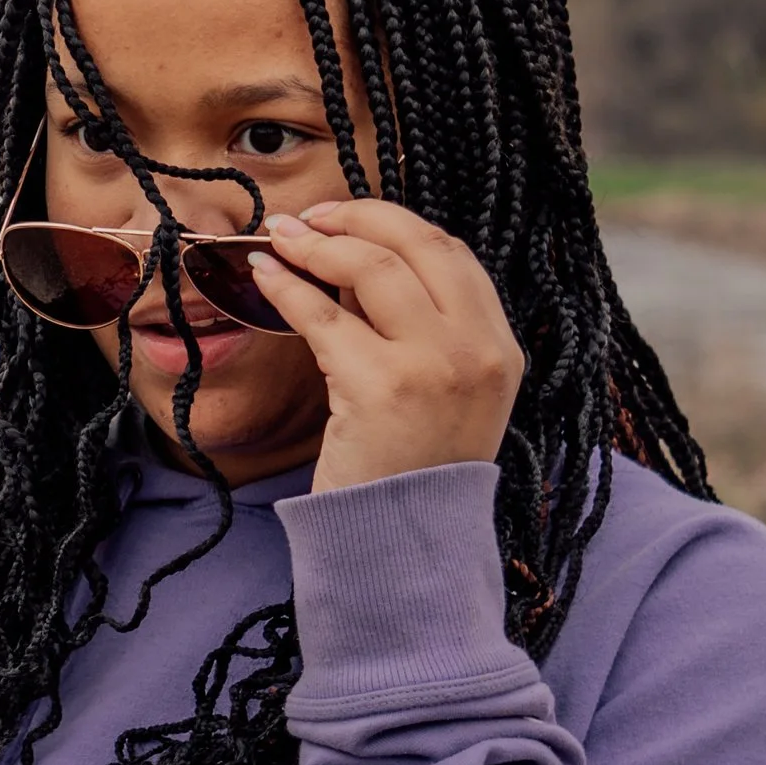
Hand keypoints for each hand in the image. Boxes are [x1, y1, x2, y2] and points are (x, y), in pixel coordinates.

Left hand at [249, 199, 525, 493]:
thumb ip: (412, 326)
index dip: (394, 223)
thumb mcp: (440, 391)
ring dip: (317, 244)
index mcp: (502, 348)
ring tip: (280, 238)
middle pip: (416, 245)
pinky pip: (324, 317)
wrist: (403, 546)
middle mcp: (478, 350)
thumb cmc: (411, 470)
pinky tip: (263, 275)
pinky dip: (286, 286)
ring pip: (372, 268)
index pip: (451, 254)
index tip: (347, 218)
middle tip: (309, 219)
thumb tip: (351, 256)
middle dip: (355, 218)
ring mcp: (435, 368)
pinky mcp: (381, 388)